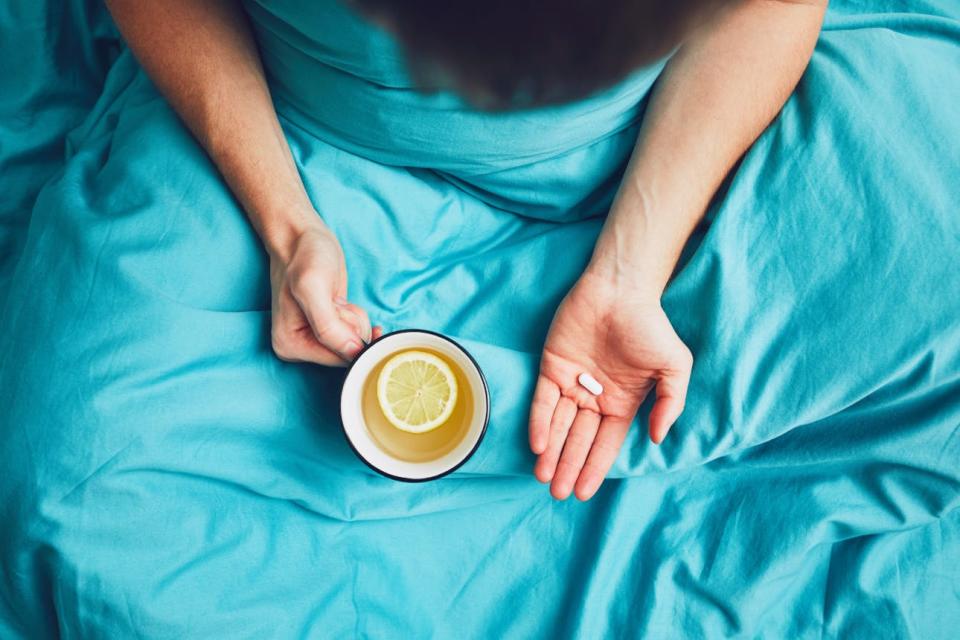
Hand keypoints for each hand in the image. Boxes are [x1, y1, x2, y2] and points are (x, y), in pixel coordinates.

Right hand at [269, 220, 382, 365]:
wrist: (302, 238)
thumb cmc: (304, 257)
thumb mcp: (313, 288)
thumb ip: (329, 327)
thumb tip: (352, 353)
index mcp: (290, 346)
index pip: (338, 360)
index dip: (351, 337)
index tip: (339, 310)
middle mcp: (299, 347)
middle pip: (347, 353)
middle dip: (351, 325)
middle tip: (334, 302)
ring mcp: (313, 338)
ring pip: (354, 342)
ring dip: (353, 318)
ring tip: (334, 298)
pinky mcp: (326, 328)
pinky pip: (354, 334)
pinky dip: (355, 316)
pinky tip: (340, 302)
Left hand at [528, 270, 692, 499]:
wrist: (620, 289)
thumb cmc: (650, 326)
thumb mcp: (674, 367)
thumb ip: (670, 403)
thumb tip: (657, 439)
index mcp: (622, 403)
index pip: (605, 444)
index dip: (594, 468)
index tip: (583, 493)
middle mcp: (594, 398)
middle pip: (578, 440)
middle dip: (568, 467)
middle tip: (557, 494)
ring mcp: (572, 383)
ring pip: (558, 425)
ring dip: (551, 452)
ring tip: (543, 478)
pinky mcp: (552, 367)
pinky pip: (543, 400)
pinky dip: (539, 423)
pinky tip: (538, 446)